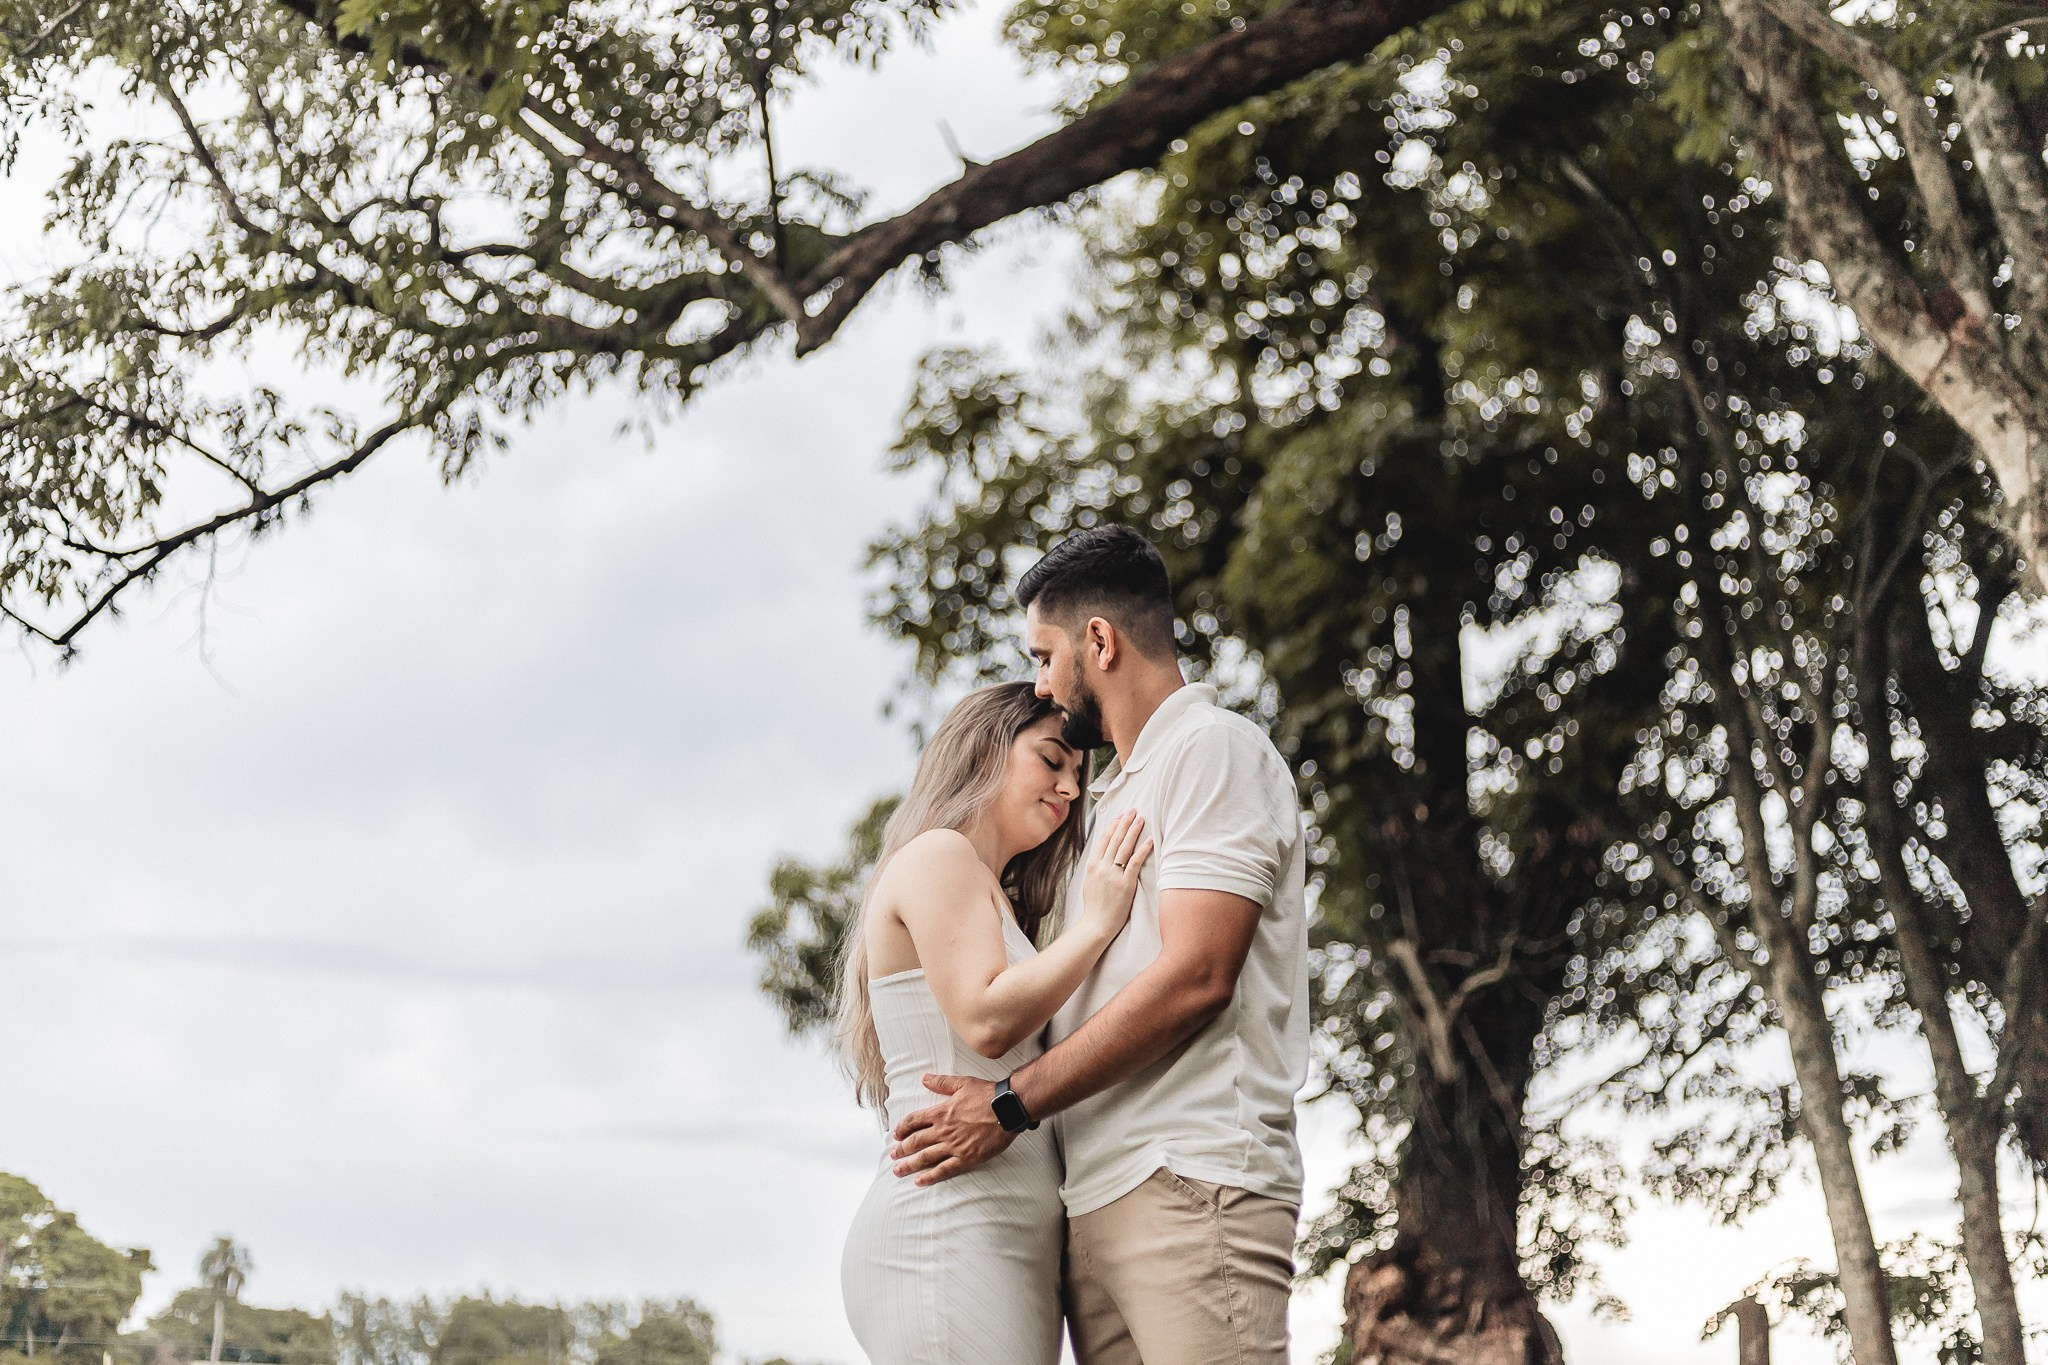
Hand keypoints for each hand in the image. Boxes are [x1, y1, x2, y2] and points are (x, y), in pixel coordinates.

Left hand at [889, 1074, 1015, 1185]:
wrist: (1008, 1109)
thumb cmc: (987, 1095)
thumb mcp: (962, 1083)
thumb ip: (941, 1082)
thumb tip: (924, 1078)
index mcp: (941, 1112)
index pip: (914, 1121)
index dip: (902, 1128)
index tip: (895, 1134)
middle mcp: (943, 1130)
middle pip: (915, 1141)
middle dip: (901, 1149)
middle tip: (893, 1154)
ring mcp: (953, 1146)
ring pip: (925, 1157)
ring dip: (909, 1164)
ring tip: (897, 1170)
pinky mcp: (966, 1158)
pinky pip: (943, 1170)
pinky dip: (930, 1176)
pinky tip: (919, 1181)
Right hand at [1081, 810, 1152, 938]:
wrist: (1096, 925)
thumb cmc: (1095, 906)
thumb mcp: (1089, 882)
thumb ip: (1096, 867)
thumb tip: (1103, 856)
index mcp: (1092, 865)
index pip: (1104, 839)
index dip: (1113, 825)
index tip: (1121, 815)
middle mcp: (1102, 867)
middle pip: (1115, 839)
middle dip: (1125, 822)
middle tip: (1133, 810)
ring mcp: (1113, 875)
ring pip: (1124, 847)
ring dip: (1134, 830)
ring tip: (1141, 819)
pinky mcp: (1125, 884)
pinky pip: (1135, 862)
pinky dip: (1143, 849)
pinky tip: (1150, 840)